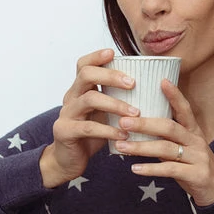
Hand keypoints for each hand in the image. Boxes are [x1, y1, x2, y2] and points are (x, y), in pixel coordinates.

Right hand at [40, 48, 139, 188]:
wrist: (68, 161)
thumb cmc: (91, 136)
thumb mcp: (104, 115)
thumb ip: (116, 101)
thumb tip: (148, 90)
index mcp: (79, 90)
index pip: (83, 65)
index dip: (97, 56)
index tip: (114, 52)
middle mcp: (70, 98)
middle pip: (86, 75)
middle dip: (110, 76)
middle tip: (133, 84)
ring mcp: (66, 114)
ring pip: (89, 100)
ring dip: (115, 105)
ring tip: (135, 113)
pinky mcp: (65, 132)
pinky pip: (89, 127)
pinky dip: (108, 130)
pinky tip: (123, 135)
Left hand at [114, 79, 213, 206]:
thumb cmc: (194, 166)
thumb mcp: (183, 149)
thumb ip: (166, 138)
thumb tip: (138, 128)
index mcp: (193, 131)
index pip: (184, 109)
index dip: (174, 95)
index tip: (161, 81)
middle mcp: (196, 141)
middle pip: (169, 127)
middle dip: (144, 124)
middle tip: (123, 122)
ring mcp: (198, 158)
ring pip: (166, 148)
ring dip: (141, 147)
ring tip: (121, 147)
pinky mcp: (196, 175)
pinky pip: (170, 170)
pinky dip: (151, 169)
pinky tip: (135, 169)